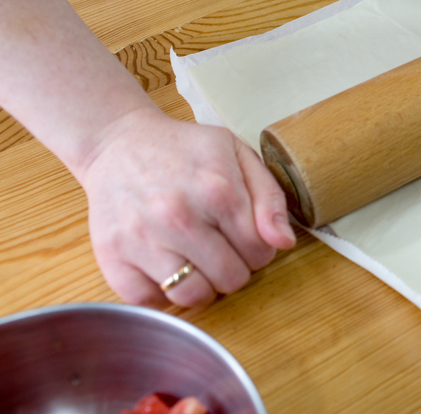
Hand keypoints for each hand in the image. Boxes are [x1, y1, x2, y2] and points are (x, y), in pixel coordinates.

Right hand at [75, 107, 295, 307]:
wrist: (118, 143)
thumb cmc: (184, 150)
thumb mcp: (238, 155)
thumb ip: (269, 198)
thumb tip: (284, 242)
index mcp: (219, 191)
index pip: (260, 252)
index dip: (259, 249)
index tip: (244, 237)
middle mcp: (180, 218)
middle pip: (231, 279)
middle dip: (234, 268)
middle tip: (220, 248)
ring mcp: (143, 239)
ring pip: (193, 296)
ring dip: (202, 287)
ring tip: (197, 262)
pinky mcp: (112, 255)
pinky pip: (149, 301)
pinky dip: (161, 294)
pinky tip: (167, 269)